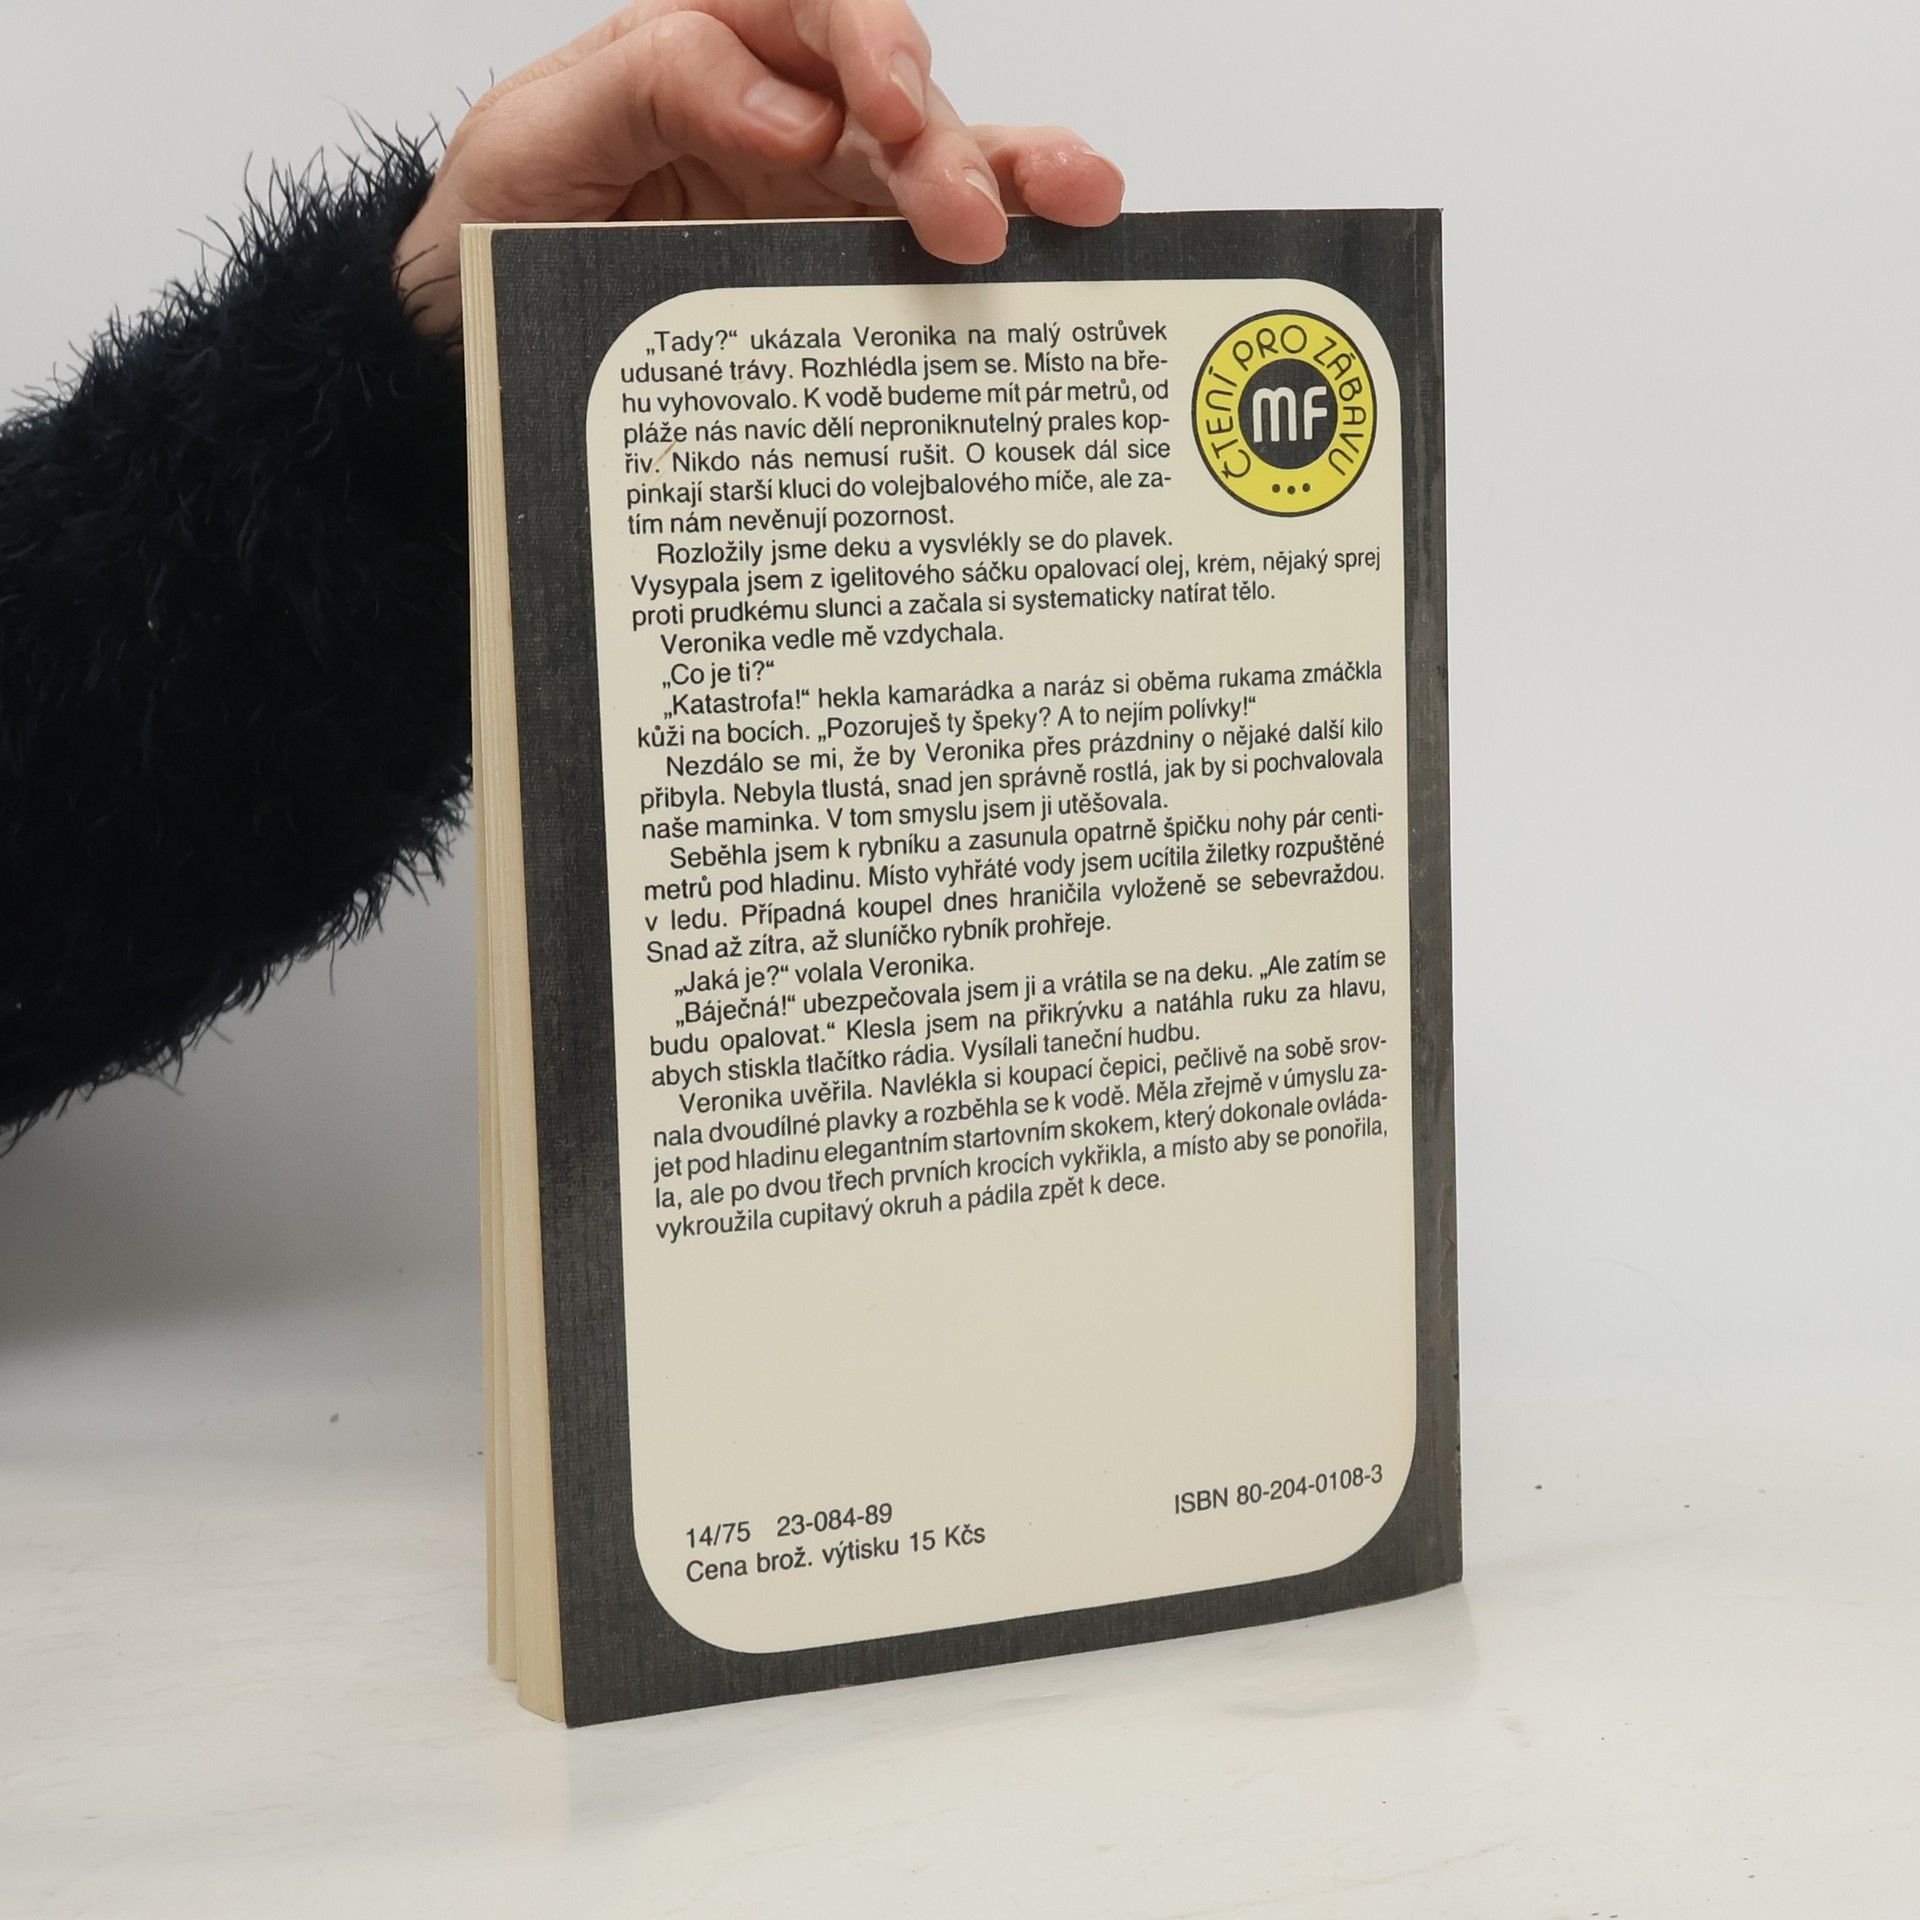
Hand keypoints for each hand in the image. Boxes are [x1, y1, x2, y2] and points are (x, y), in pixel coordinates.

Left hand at [395, 0, 1124, 337]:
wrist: (464, 348)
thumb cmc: (491, 228)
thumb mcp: (536, 140)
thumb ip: (652, 88)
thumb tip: (792, 106)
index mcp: (702, 47)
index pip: (805, 13)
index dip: (864, 48)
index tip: (886, 112)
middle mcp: (775, 112)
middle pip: (890, 97)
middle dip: (946, 142)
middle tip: (971, 215)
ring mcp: (814, 198)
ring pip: (932, 167)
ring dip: (1010, 178)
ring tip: (1078, 203)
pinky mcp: (831, 276)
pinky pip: (918, 254)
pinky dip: (997, 248)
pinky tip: (1059, 247)